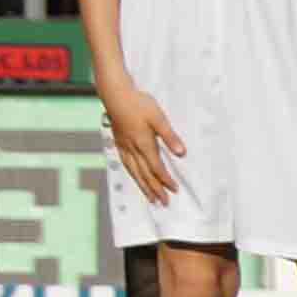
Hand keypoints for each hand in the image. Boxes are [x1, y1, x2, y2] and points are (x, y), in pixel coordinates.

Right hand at [108, 78, 190, 204]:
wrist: (115, 94)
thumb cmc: (137, 103)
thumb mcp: (158, 118)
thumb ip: (169, 136)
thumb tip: (181, 152)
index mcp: (143, 143)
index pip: (156, 167)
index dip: (165, 179)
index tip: (174, 189)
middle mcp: (132, 148)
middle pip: (144, 173)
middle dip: (154, 189)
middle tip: (162, 202)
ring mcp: (123, 145)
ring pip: (133, 171)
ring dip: (142, 185)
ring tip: (149, 197)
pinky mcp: (118, 141)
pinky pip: (125, 163)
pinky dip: (131, 174)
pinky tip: (134, 176)